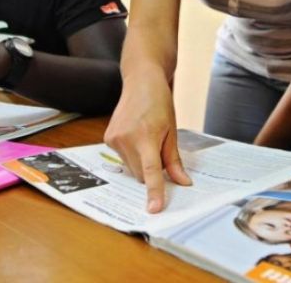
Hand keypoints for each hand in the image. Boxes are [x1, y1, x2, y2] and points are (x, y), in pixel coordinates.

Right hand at [104, 76, 191, 212]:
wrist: (141, 82)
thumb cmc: (159, 103)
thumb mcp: (172, 130)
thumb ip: (174, 160)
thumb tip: (182, 182)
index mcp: (146, 136)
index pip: (151, 170)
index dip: (154, 191)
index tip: (154, 208)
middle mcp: (126, 139)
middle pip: (142, 174)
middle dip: (152, 170)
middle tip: (159, 148)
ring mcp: (114, 139)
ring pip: (132, 168)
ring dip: (142, 162)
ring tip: (146, 137)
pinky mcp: (108, 138)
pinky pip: (124, 159)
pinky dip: (132, 154)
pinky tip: (135, 136)